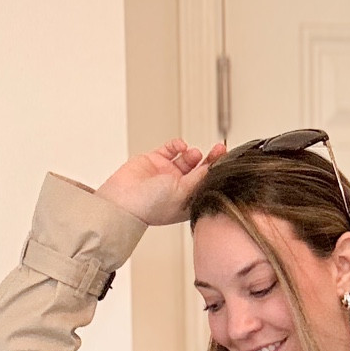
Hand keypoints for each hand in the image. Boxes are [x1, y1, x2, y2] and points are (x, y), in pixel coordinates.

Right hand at [97, 139, 226, 225]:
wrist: (123, 200)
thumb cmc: (151, 206)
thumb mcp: (183, 193)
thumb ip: (199, 178)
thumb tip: (213, 166)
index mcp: (187, 201)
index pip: (206, 183)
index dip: (217, 171)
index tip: (226, 159)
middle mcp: (177, 188)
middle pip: (199, 170)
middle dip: (210, 159)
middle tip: (219, 149)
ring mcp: (165, 174)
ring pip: (186, 159)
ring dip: (192, 153)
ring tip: (192, 153)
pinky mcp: (153, 161)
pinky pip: (169, 149)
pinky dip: (176, 145)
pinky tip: (180, 146)